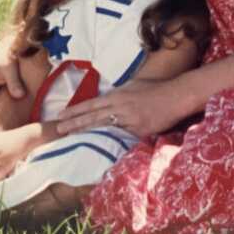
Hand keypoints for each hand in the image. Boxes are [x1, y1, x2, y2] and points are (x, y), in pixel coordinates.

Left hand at [56, 79, 186, 138]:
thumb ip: (119, 94)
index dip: (75, 110)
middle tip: (57, 129)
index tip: (60, 115)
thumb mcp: (134, 85)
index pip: (91, 104)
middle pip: (93, 116)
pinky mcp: (139, 130)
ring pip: (103, 128)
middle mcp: (120, 106)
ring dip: (86, 134)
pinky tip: (96, 148)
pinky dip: (109, 142)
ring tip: (70, 138)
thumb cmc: (156, 88)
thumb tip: (108, 100)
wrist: (176, 95)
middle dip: (74, 123)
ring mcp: (129, 119)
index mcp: (118, 95)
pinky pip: (122, 137)